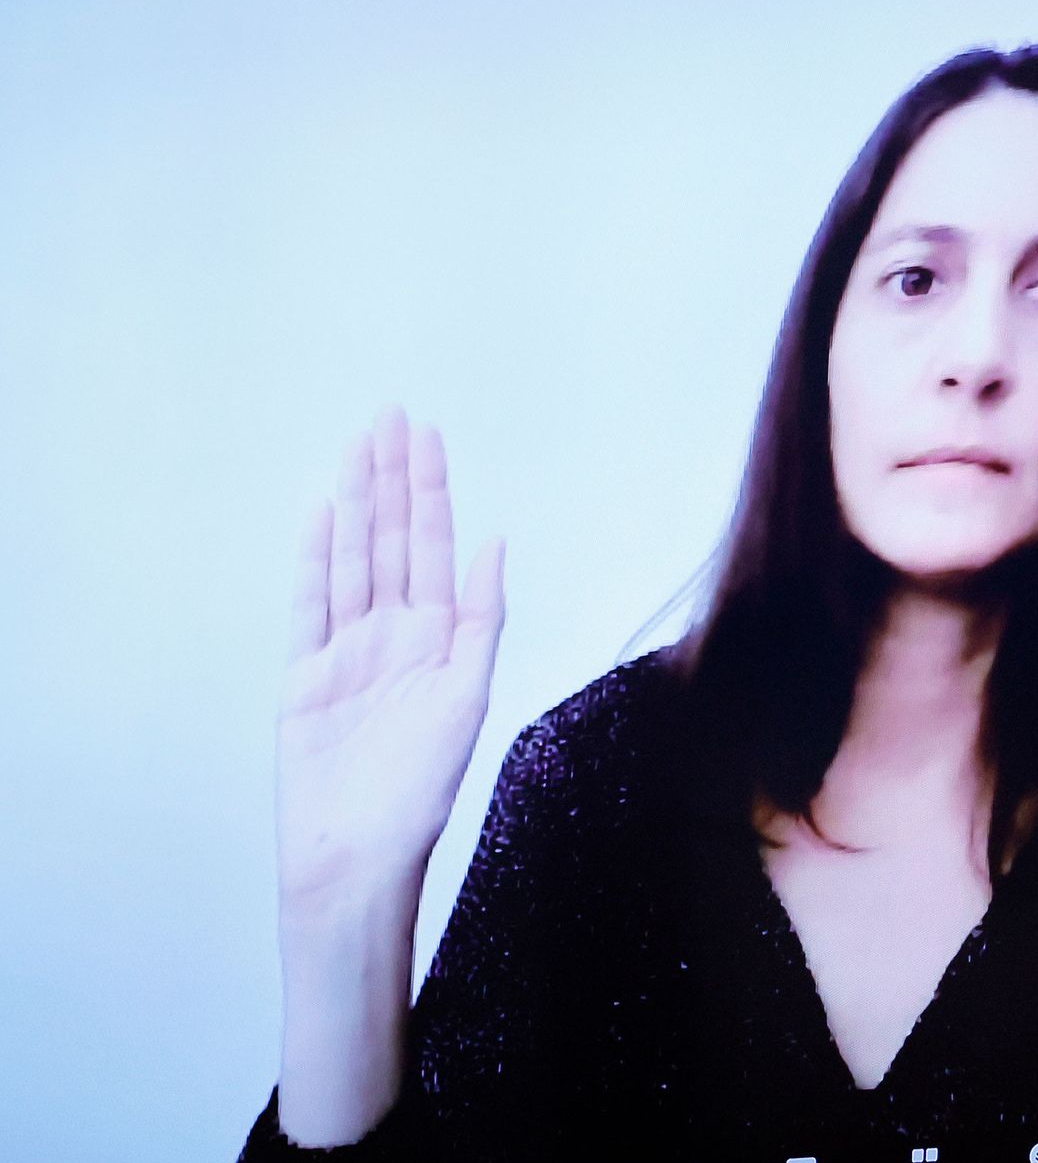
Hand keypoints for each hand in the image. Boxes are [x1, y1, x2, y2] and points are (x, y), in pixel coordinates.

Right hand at [277, 407, 505, 919]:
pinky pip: (307, 605)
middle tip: (390, 415)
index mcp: (437, 641)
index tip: (428, 436)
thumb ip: (480, 619)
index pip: (432, 547)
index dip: (429, 490)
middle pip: (389, 540)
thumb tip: (496, 543)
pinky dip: (312, 558)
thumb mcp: (468, 698)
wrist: (356, 858)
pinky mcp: (304, 677)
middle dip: (392, 478)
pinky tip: (317, 513)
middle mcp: (392, 637)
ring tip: (356, 445)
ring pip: (351, 559)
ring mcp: (345, 653)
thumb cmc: (418, 793)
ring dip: (353, 502)